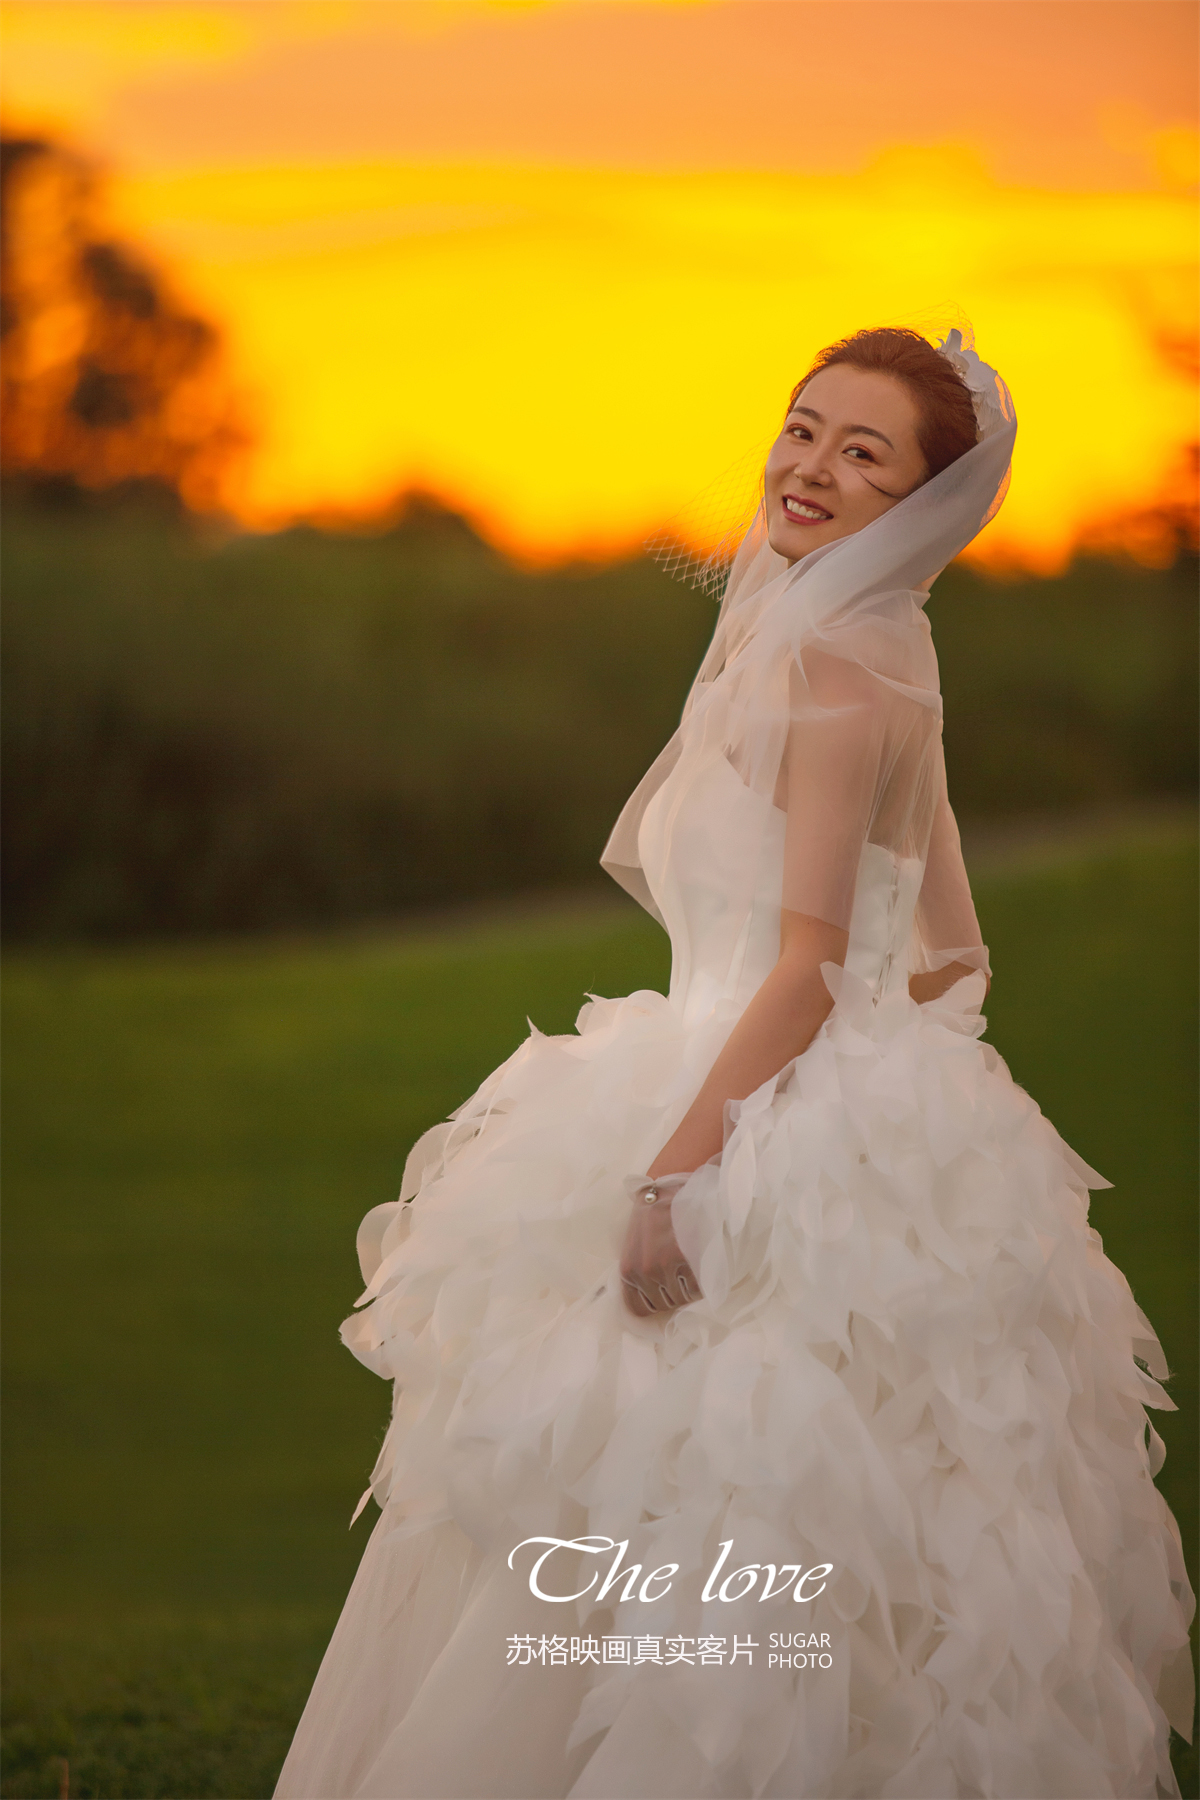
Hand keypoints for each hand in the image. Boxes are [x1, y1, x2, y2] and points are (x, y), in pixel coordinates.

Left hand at [619, 1186, 700, 1317]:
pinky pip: (698, 1289)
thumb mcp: (634, 1242)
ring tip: (691, 1267)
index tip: (663, 1293)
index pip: (639, 1309)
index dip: (653, 1303)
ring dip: (689, 1288)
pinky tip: (700, 1263)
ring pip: (683, 1299)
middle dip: (673, 1293)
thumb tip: (645, 1296)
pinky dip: (703, 1282)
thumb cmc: (654, 1212)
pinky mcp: (687, 1260)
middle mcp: (644, 1272)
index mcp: (628, 1269)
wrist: (674, 1187)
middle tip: (680, 1273)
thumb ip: (636, 1269)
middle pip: (664, 1305)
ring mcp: (666, 1267)